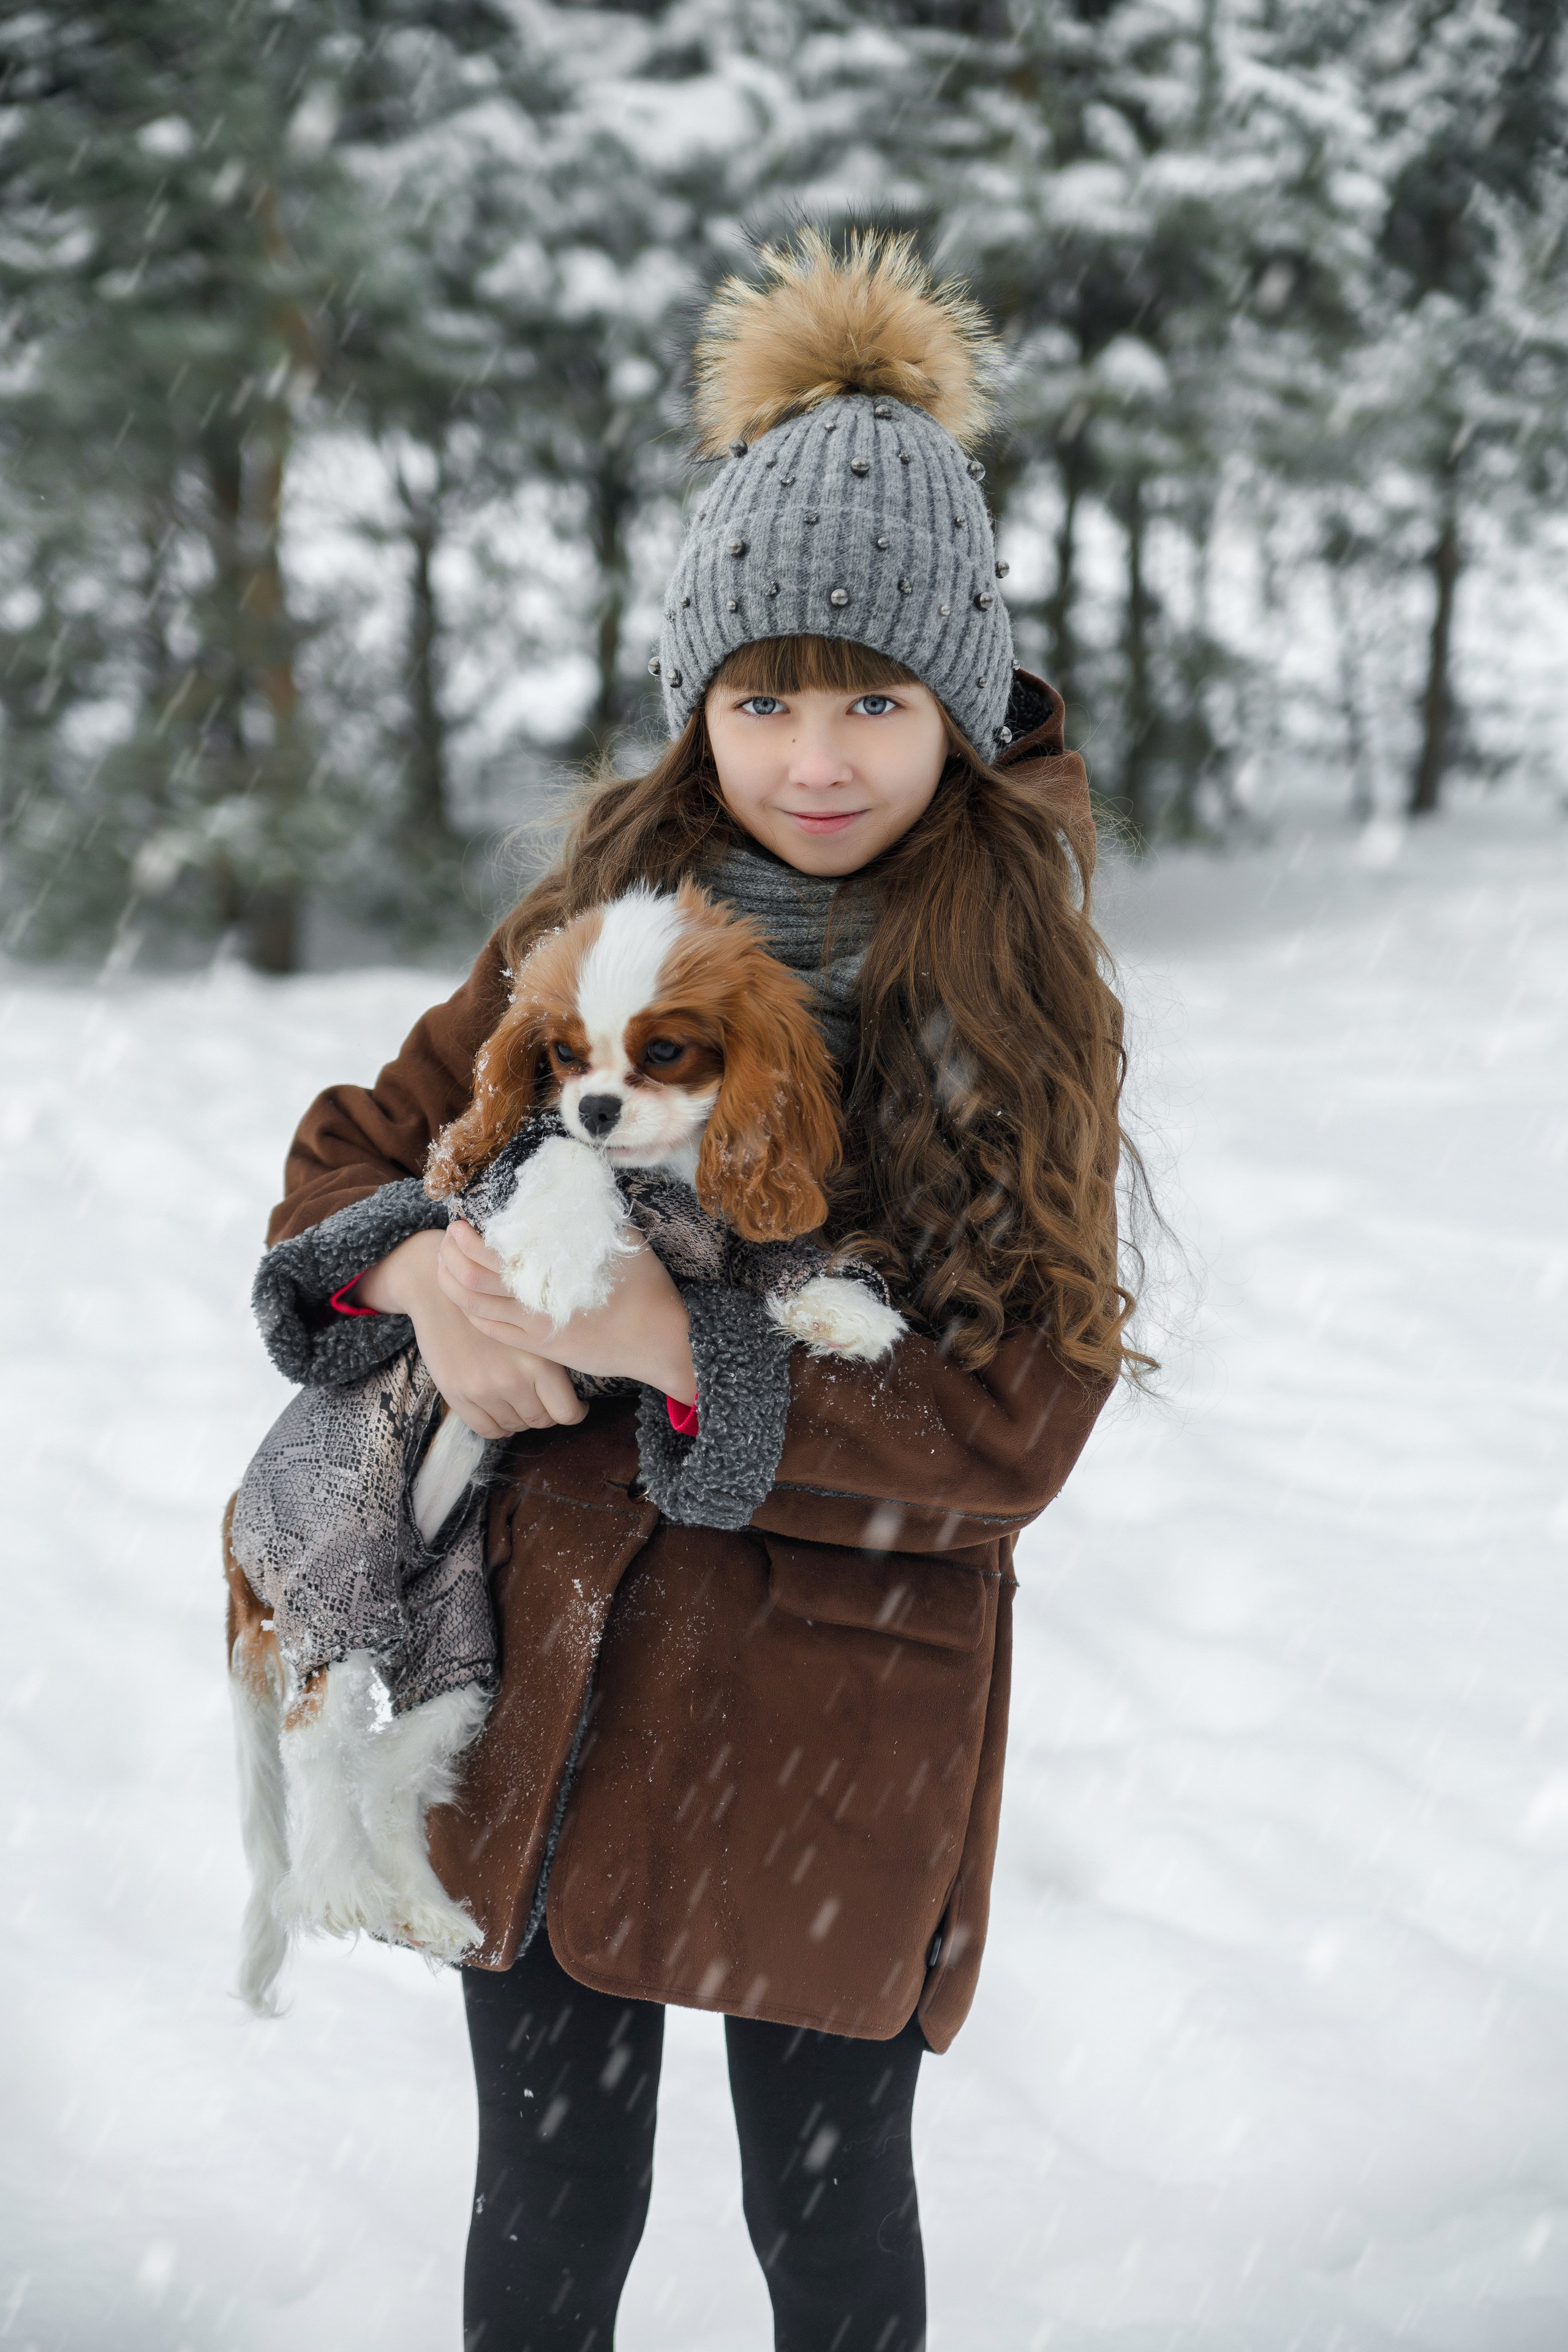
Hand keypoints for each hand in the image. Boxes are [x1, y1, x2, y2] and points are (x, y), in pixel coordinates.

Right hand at [354, 1231, 586, 1438]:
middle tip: (545, 1402)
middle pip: (540, 1420)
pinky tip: (501, 1411)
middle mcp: (512, 1380)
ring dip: (520, 1419)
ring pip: (514, 1426)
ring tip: (521, 1402)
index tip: (576, 1407)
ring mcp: (483, 1391)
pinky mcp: (457, 1395)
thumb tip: (574, 1391)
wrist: (443, 1293)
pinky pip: (486, 1430)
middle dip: (546, 1414)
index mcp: (539, 1362)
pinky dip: (497, 1426)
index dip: (575, 1412)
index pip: (566, 1412)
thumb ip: (550, 1358)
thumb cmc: (496, 1304)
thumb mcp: (532, 1326)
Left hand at [438, 1219, 696, 1405]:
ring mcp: (534, 1327)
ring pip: (475, 1307)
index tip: (460, 1221)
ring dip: (453, 1284)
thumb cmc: (645, 1285)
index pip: (489, 1253)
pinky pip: (492, 1331)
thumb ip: (587, 1214)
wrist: (658, 1339)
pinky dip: (472, 1312)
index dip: (466, 1238)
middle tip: (448, 1237)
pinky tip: (468, 1298)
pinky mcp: (540, 1346)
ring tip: (448, 1264)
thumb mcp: (621, 1236)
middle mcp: (534, 1300)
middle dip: (450, 1257)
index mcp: (550, 1270)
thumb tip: (567, 1184)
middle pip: (471, 1279)